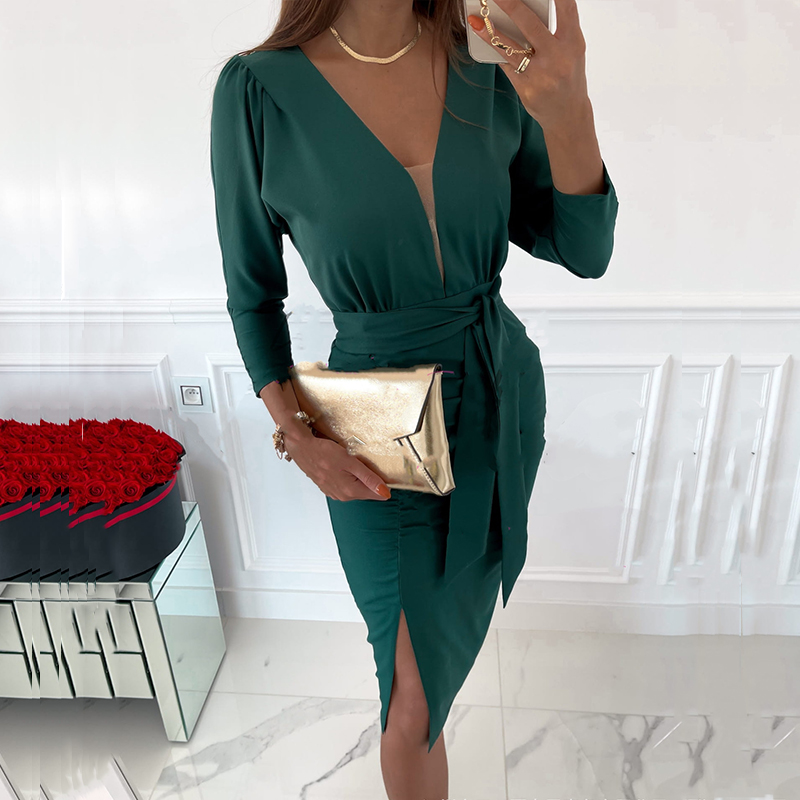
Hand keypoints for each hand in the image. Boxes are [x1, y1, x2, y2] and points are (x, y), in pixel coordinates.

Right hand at [285, 433, 392, 501]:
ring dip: (360, 479)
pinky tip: (346, 468)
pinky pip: (346, 486)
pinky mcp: (328, 488)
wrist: (302, 448)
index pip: (377, 494)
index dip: (384, 484)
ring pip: (356, 489)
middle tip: (372, 464)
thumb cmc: (324, 452)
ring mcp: (334, 493)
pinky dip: (350, 479)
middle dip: (372, 481)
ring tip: (358, 464)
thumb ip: (368, 478)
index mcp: (350, 491)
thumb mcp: (350, 462)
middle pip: (366, 491)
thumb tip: (384, 492)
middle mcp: (342, 496)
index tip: (388, 474)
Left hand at [468, 0, 591, 131]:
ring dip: (489, 32)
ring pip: (510, 47)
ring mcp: (541, 75)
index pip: (566, 8)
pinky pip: (506, 66)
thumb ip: (557, 28)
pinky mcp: (527, 89)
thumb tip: (528, 6)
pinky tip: (484, 41)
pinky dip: (495, 52)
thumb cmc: (567, 75)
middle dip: (510, 5)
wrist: (567, 114)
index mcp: (573, 42)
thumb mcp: (571, 49)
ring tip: (475, 21)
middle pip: (530, 24)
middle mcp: (558, 57)